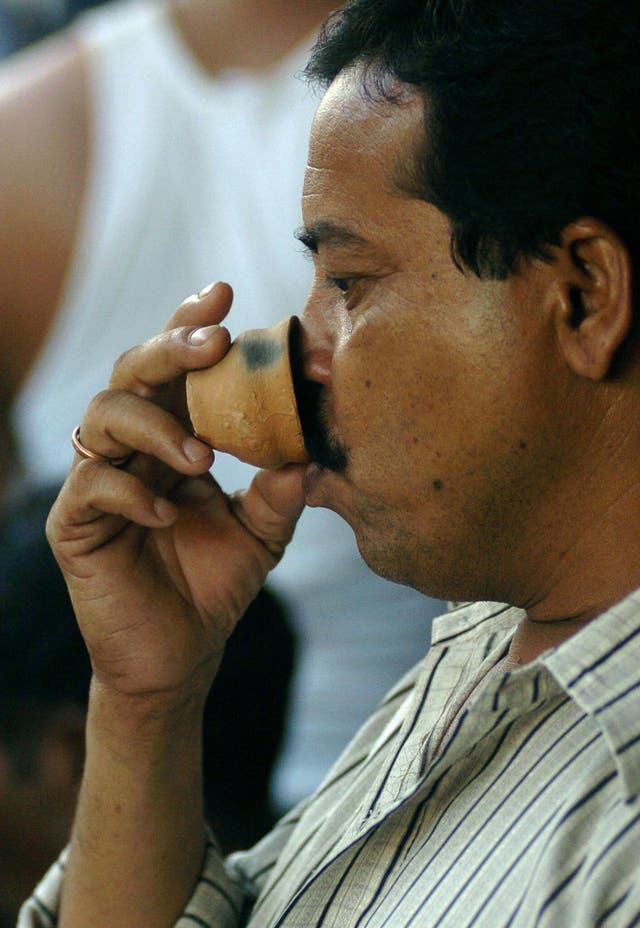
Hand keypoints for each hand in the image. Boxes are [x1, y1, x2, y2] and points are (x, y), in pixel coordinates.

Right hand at [47, 282, 305, 703]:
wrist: (181, 655)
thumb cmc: (216, 584)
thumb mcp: (262, 534)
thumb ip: (281, 493)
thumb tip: (312, 455)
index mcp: (174, 437)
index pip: (176, 368)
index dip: (193, 326)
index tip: (227, 294)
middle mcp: (132, 448)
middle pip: (131, 371)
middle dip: (170, 347)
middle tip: (214, 343)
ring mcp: (99, 481)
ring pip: (103, 415)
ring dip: (156, 424)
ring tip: (201, 457)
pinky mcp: (76, 523)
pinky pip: (94, 485)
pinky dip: (134, 489)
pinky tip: (170, 514)